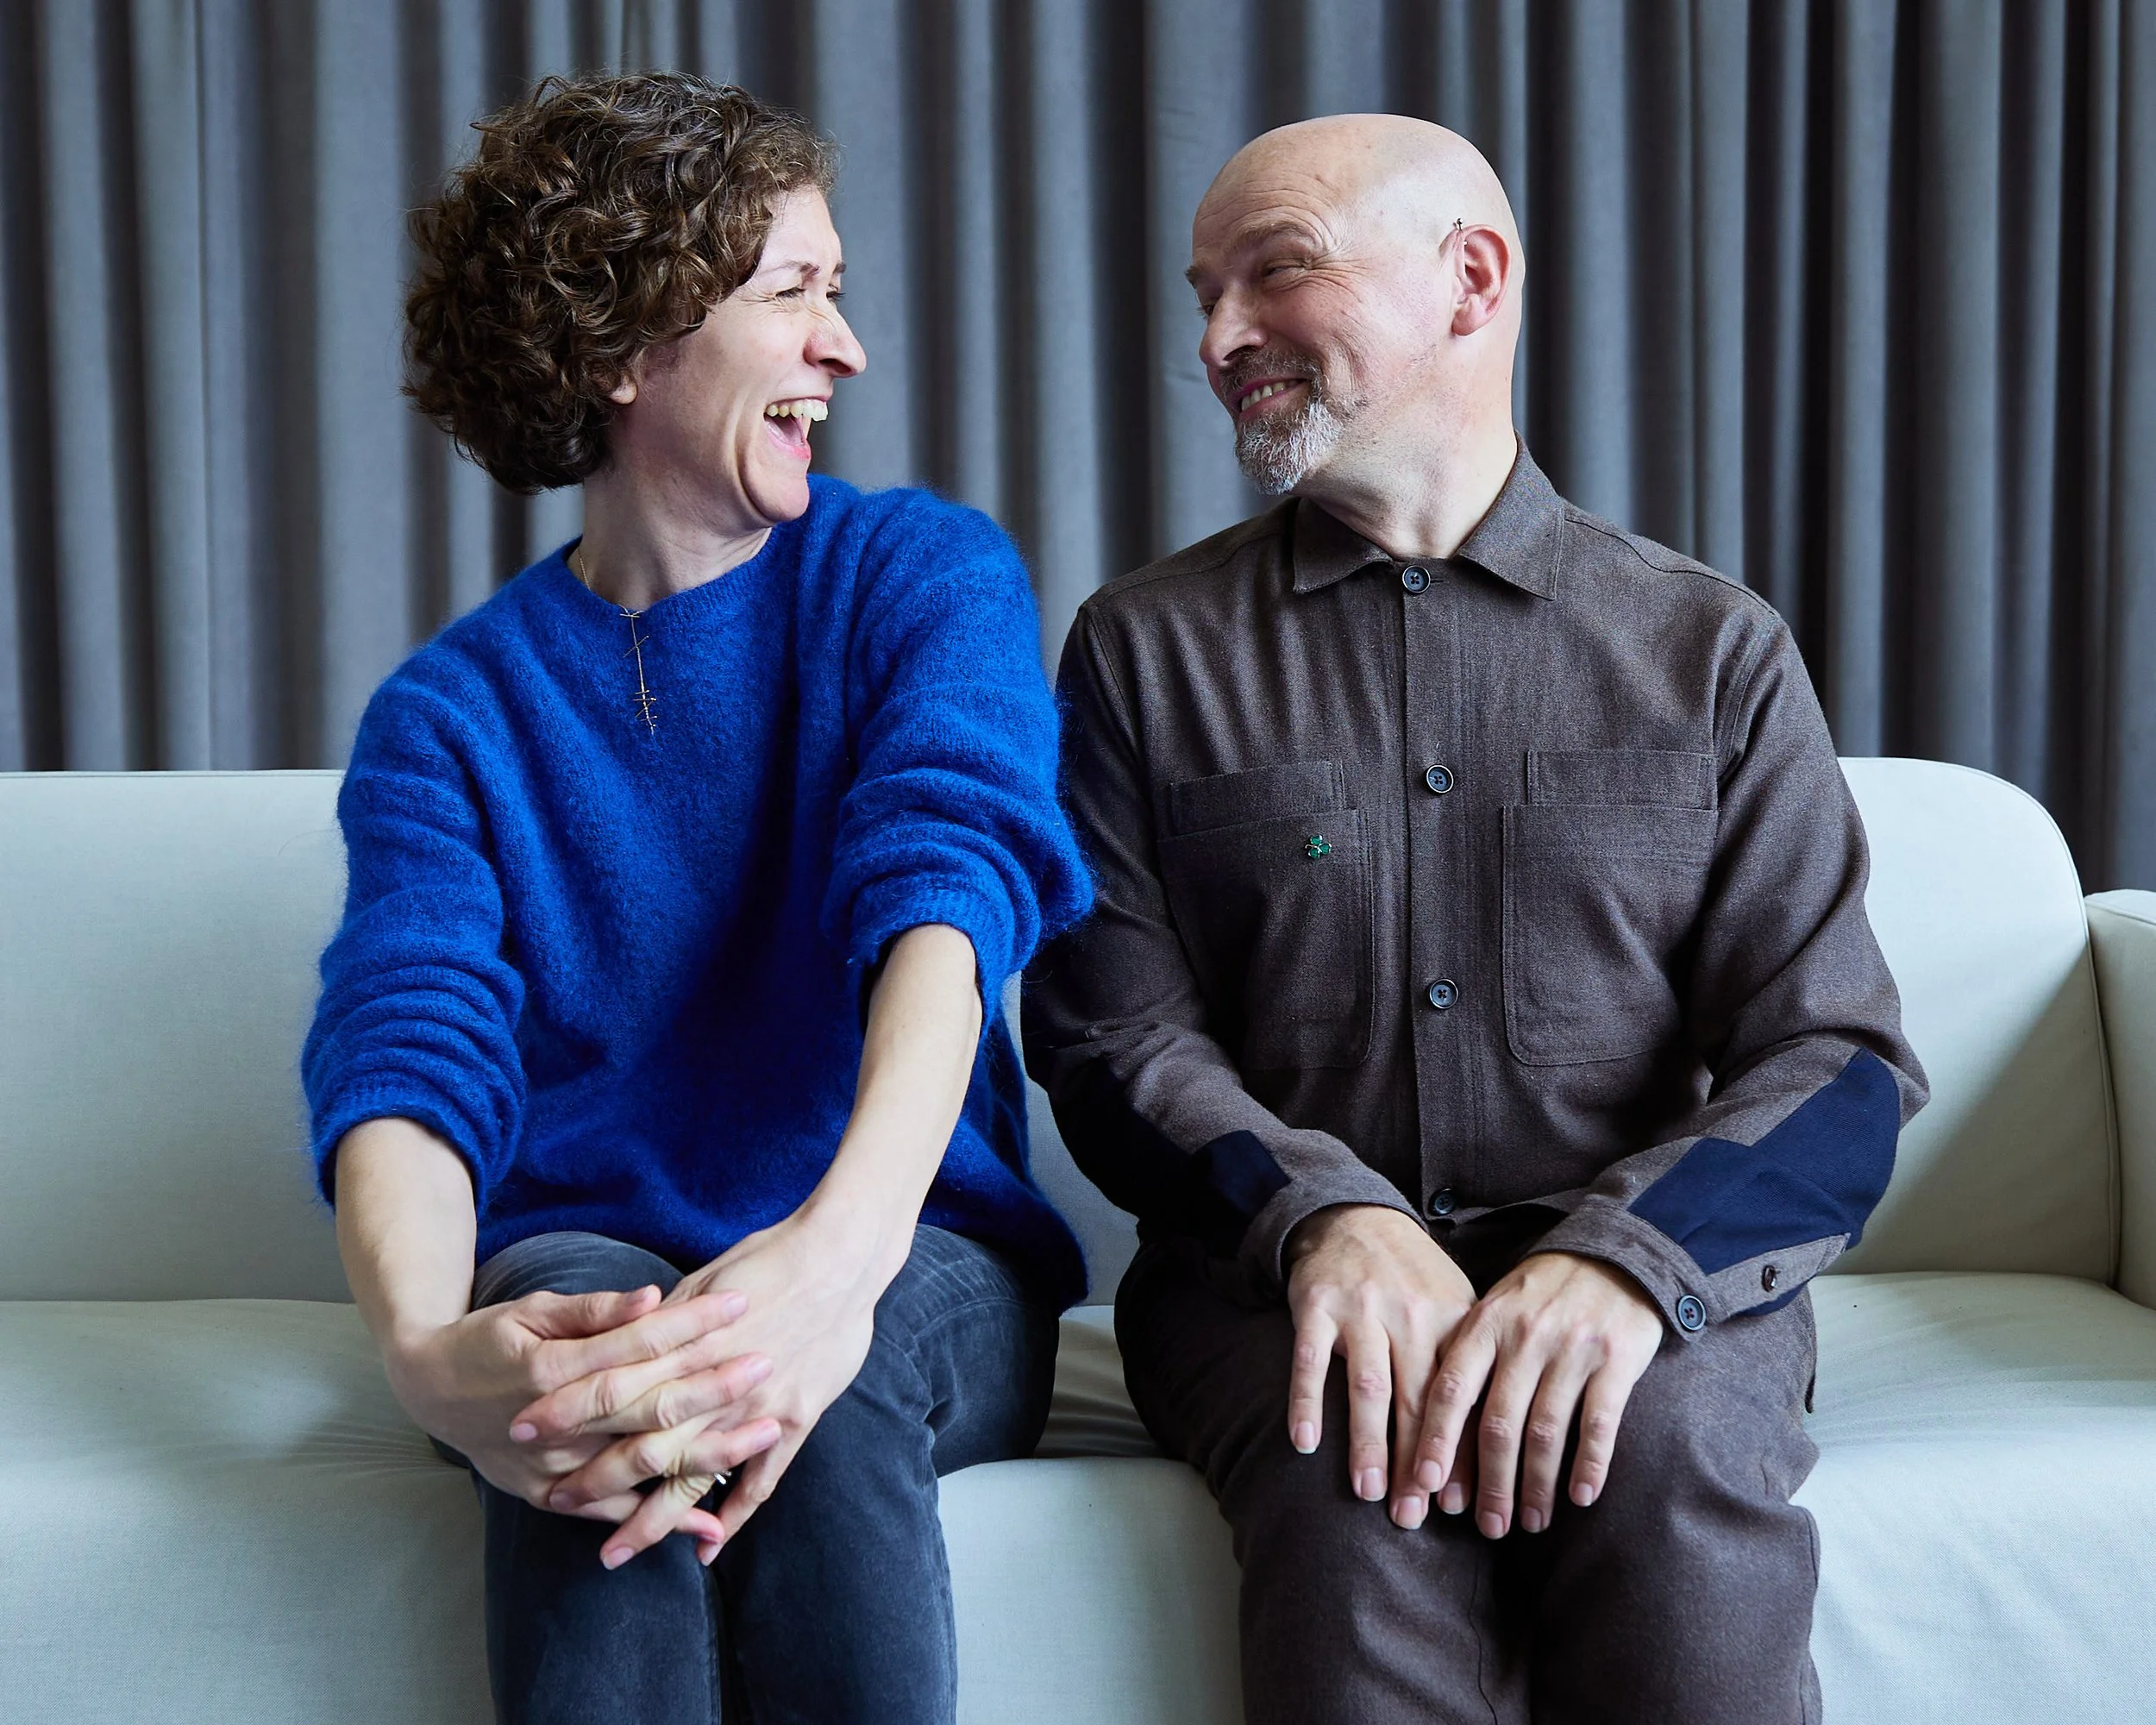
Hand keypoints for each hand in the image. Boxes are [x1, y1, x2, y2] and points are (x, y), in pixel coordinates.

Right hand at [386, 1283, 771, 1552]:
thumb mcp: (530, 1311)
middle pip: (651, 1404)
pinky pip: (612, 1512)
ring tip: (766, 1434)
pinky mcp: (548, 1494)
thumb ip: (591, 1311)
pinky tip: (710, 1527)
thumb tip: (650, 1298)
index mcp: (553, 1370)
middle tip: (768, 1363)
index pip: (638, 1344)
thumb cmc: (486, 1338)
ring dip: (706, 1450)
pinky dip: (660, 1519)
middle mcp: (558, 1427)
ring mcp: (555, 1467)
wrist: (428, 1390)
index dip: (691, 1323)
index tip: (740, 1303)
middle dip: (714, 1385)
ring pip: (642, 1462)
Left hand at [511, 1209, 896, 1567]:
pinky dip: (733, 1516)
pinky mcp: (795, 1419)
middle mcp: (715, 1383)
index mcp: (687, 1342)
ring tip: (617, 1550)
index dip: (566, 1410)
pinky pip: (761, 1481)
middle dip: (595, 1477)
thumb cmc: (772, 1257)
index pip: (612, 1384)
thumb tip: (623, 1340)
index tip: (524, 1430)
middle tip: (554, 1499)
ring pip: (693, 1475)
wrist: (842, 1256)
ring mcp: (756, 1407)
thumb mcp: (707, 1279)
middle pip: (644, 1441)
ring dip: (653, 1518)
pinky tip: (705, 1546)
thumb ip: (665, 1321)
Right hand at [1283, 1204, 1477, 1528]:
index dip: (1460, 1455)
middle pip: (1416, 1402)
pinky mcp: (1316, 1305)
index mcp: (1451, 1322)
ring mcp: (1360, 1310)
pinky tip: (1305, 1444)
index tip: (1458, 1506)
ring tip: (1369, 1492)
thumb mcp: (1452, 1309)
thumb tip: (1490, 1450)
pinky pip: (1309, 1361)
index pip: (1460, 1401)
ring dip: (1369, 1443)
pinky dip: (1307, 1403)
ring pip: (1369, 1387)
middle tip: (1412, 1517)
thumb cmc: (1412, 1278)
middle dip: (1416, 1464)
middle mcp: (1410, 1315)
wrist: (1355, 1216)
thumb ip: (1468, 1368)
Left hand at [1412, 1251, 1663, 1537]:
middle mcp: (1524, 1336)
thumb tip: (1431, 1428)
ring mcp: (1571, 1349)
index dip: (1435, 1441)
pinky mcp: (1615, 1361)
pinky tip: (1581, 1497)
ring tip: (1529, 1521)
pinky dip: (1589, 1464)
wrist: (1614, 1255)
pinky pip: (1599, 1423)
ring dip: (1535, 1484)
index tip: (1424, 1486)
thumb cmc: (1542, 1294)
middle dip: (1490, 1483)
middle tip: (1487, 1527)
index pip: (1450, 1390)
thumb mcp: (1495, 1309)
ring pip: (1545, 1431)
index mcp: (1485, 1323)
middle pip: (1498, 1423)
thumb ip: (1468, 1357)